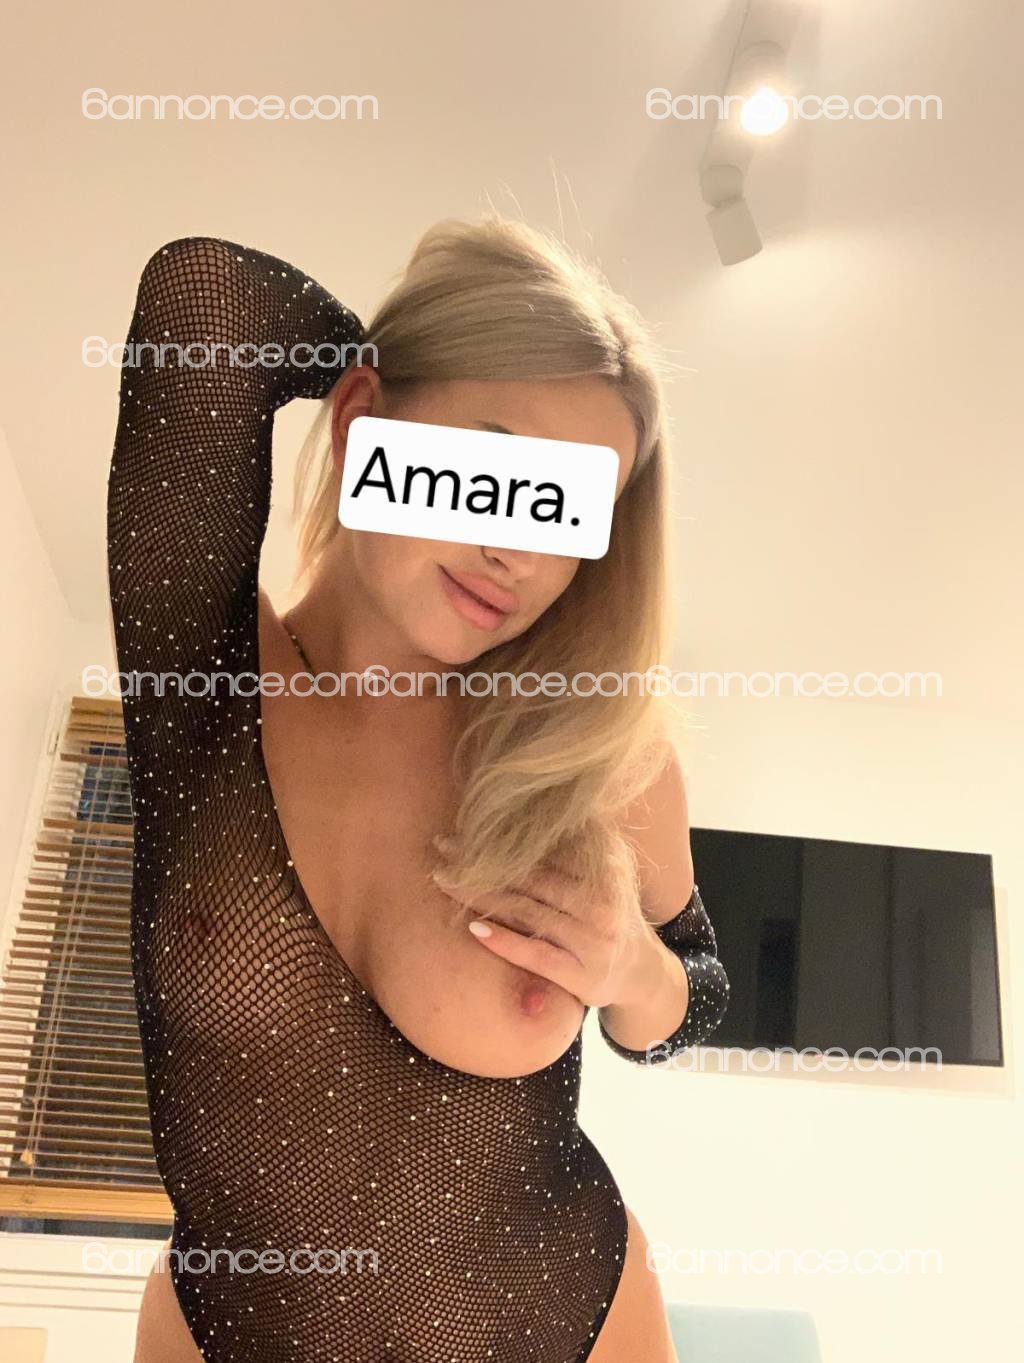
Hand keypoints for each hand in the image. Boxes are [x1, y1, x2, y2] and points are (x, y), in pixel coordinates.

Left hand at [430, 836, 666, 1010]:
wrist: (644, 974)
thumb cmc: (613, 914)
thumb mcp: (611, 872)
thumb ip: (585, 841)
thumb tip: (555, 799)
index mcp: (606, 870)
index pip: (546, 848)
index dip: (503, 835)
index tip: (465, 822)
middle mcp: (600, 903)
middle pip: (530, 877)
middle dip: (482, 861)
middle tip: (442, 845)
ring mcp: (591, 941)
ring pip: (526, 912)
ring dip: (480, 895)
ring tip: (444, 879)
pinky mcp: (580, 975)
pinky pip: (535, 954)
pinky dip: (504, 941)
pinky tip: (473, 929)